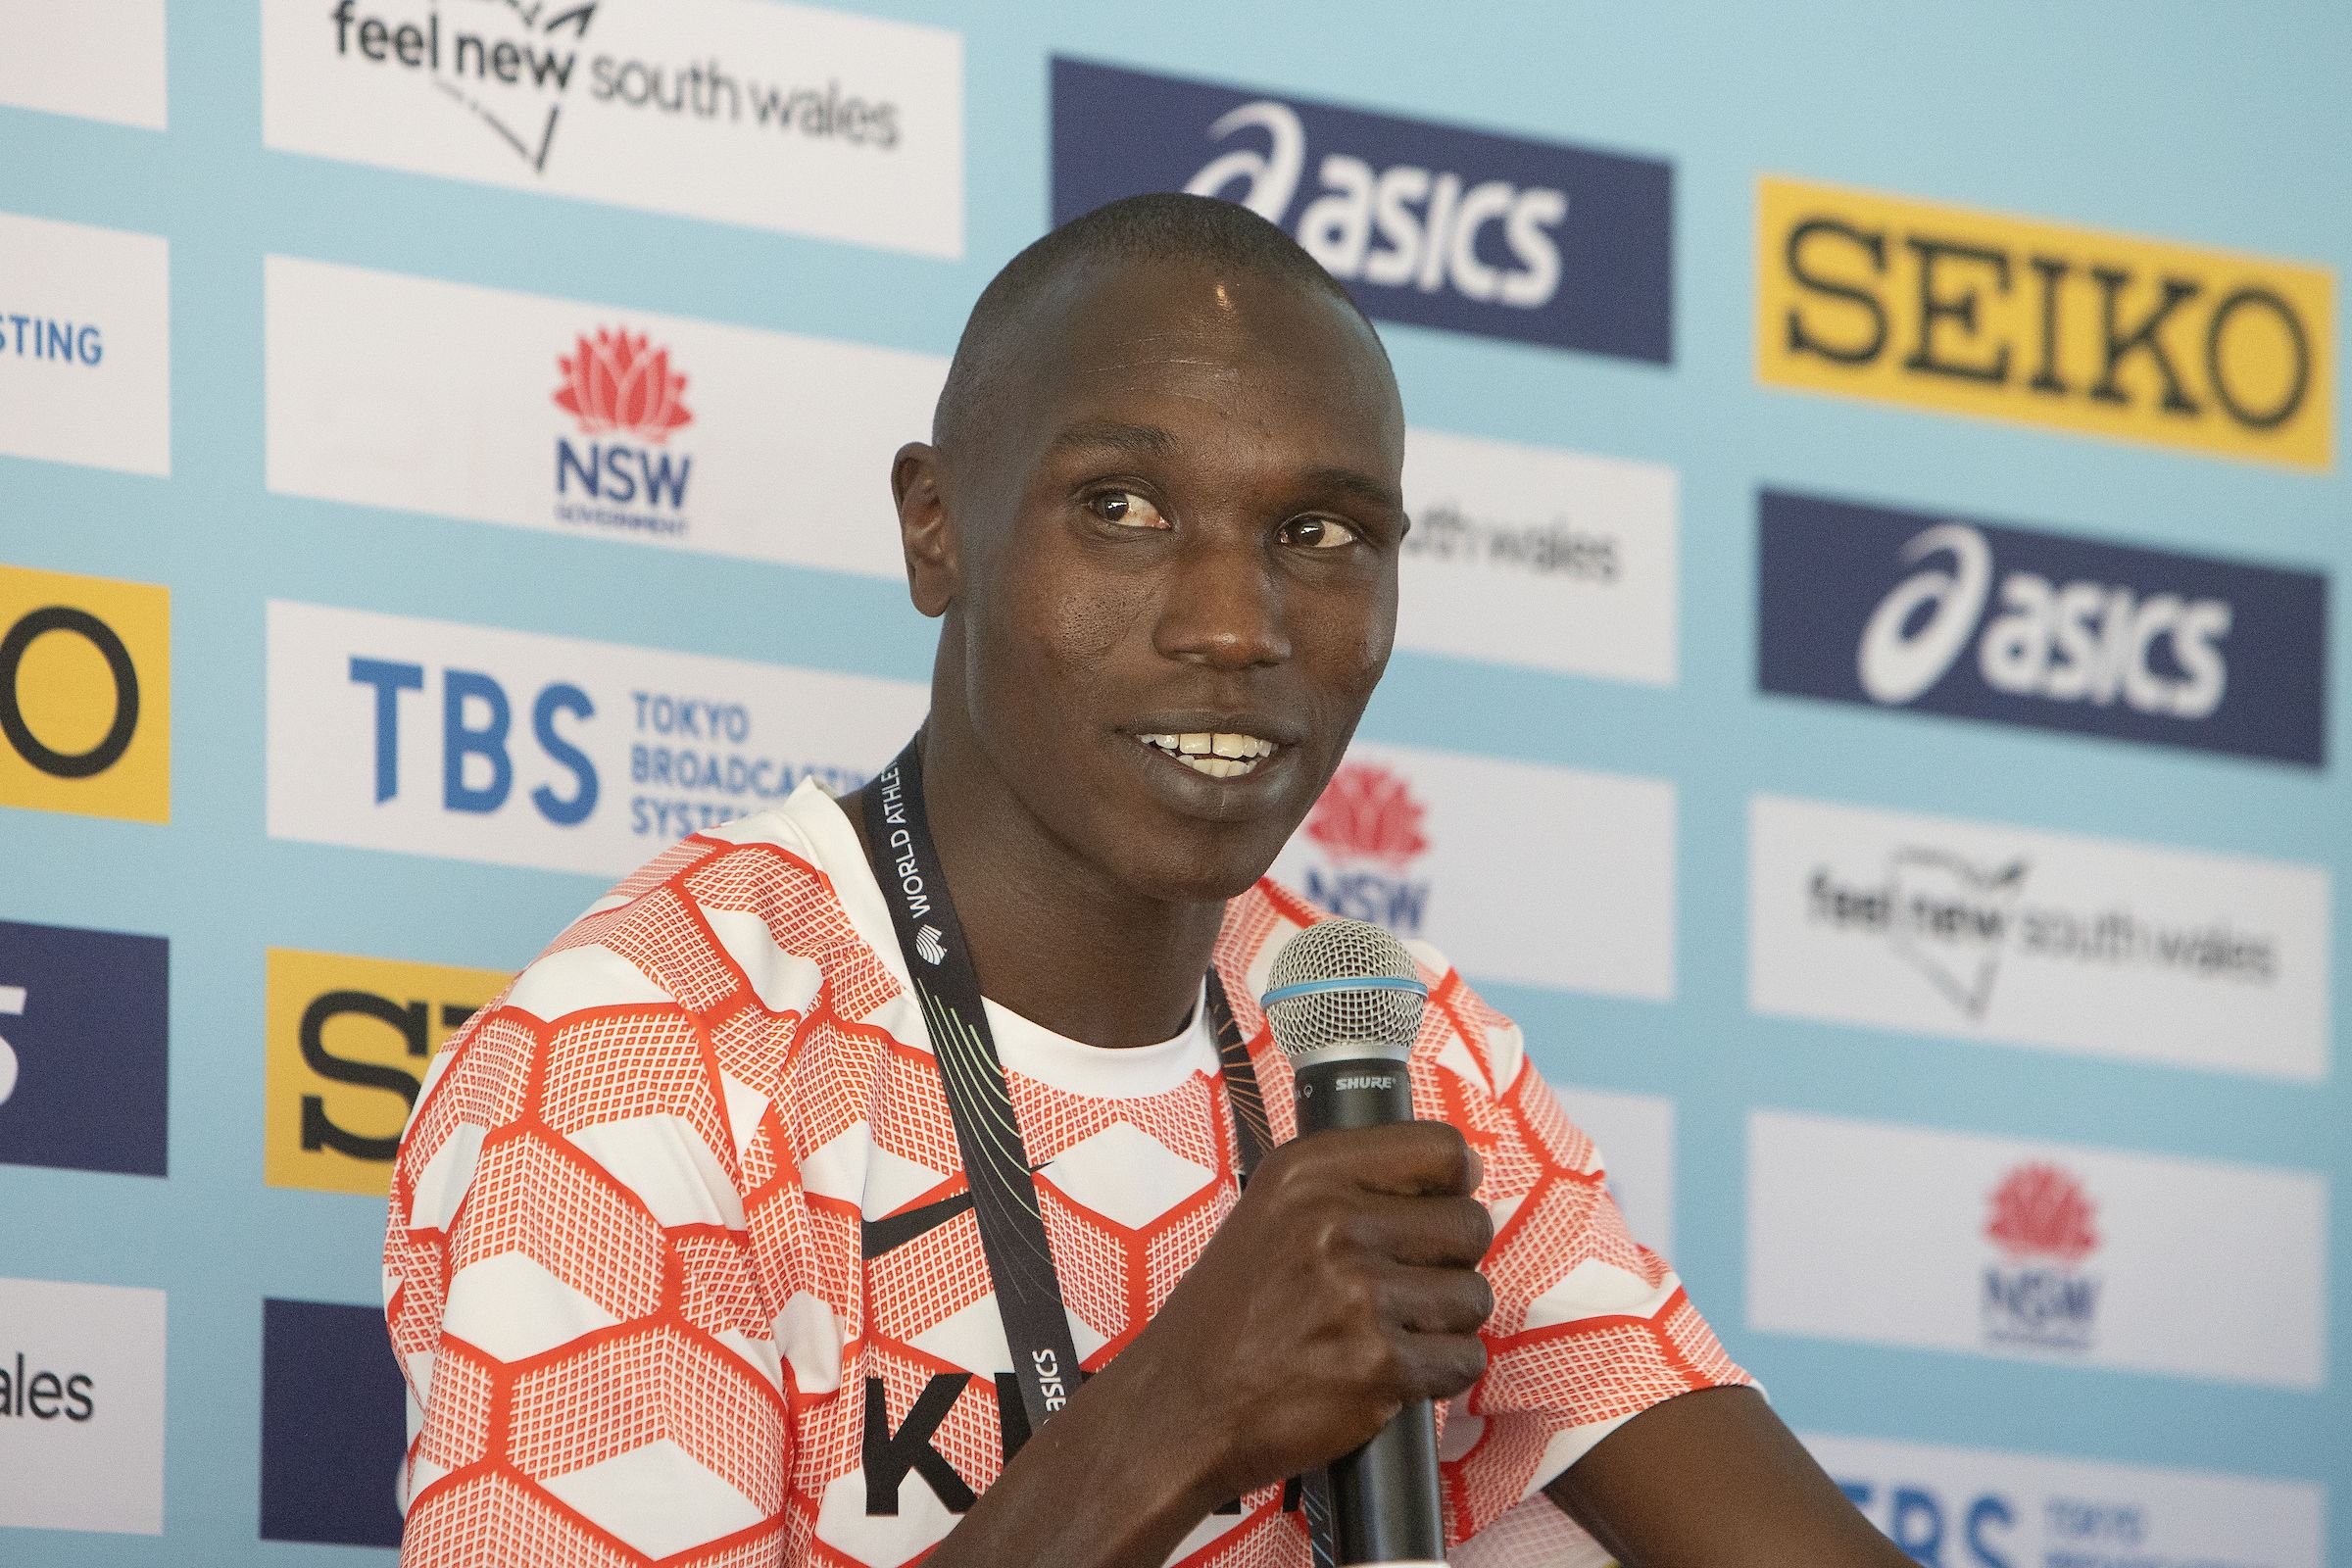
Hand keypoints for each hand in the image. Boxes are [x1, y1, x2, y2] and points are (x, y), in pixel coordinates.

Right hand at [1093, 1119, 1495, 1510]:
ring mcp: (1358, 1293)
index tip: (1439, 1208)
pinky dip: (1441, 1373)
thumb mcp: (1272, 1213)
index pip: (1442, 1148)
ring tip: (1392, 1333)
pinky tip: (1395, 1374)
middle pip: (1470, 1224)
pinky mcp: (1378, 1363)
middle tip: (1406, 1289)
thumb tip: (1467, 1170)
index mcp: (1308, 1171)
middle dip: (1451, 1262)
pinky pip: (1465, 1358)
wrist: (1182, 1406)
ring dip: (1446, 1323)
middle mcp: (1333, 1221)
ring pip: (1473, 1296)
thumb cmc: (1233, 1315)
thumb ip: (1355, 1186)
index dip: (1454, 1185)